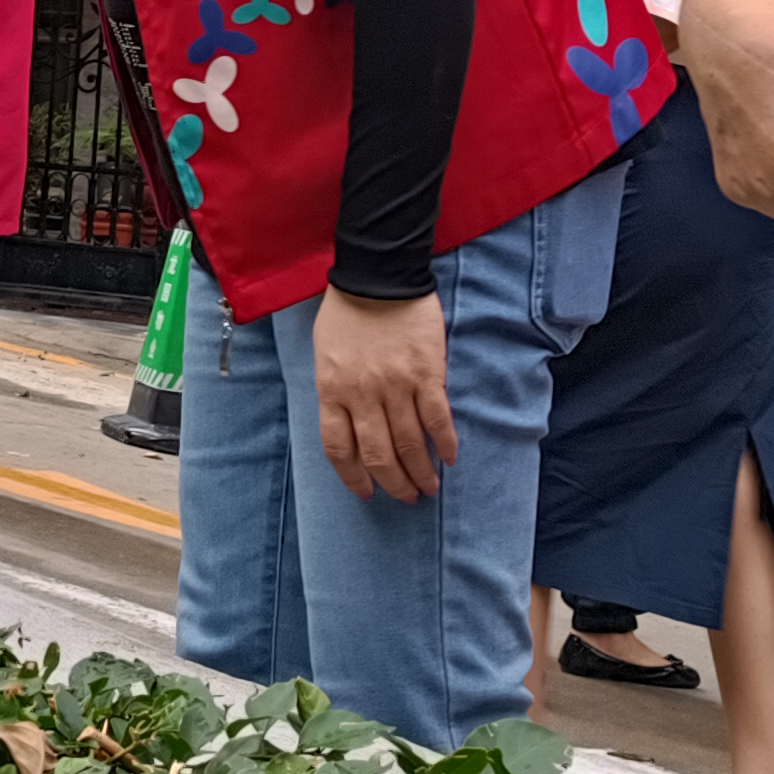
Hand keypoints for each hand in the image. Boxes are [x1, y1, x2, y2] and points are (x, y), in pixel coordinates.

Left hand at [313, 287, 455, 501]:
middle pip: (378, 454)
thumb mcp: (324, 354)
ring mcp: (395, 386)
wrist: (378, 276)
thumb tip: (349, 425)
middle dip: (394, 484)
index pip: (338, 448)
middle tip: (407, 497)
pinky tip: (449, 458)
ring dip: (421, 472)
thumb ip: (334, 390)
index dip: (352, 476)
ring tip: (429, 488)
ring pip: (409, 443)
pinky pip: (437, 419)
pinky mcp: (427, 374)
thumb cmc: (347, 314)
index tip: (365, 492)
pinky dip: (444, 443)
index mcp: (332, 389)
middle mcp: (362, 394)